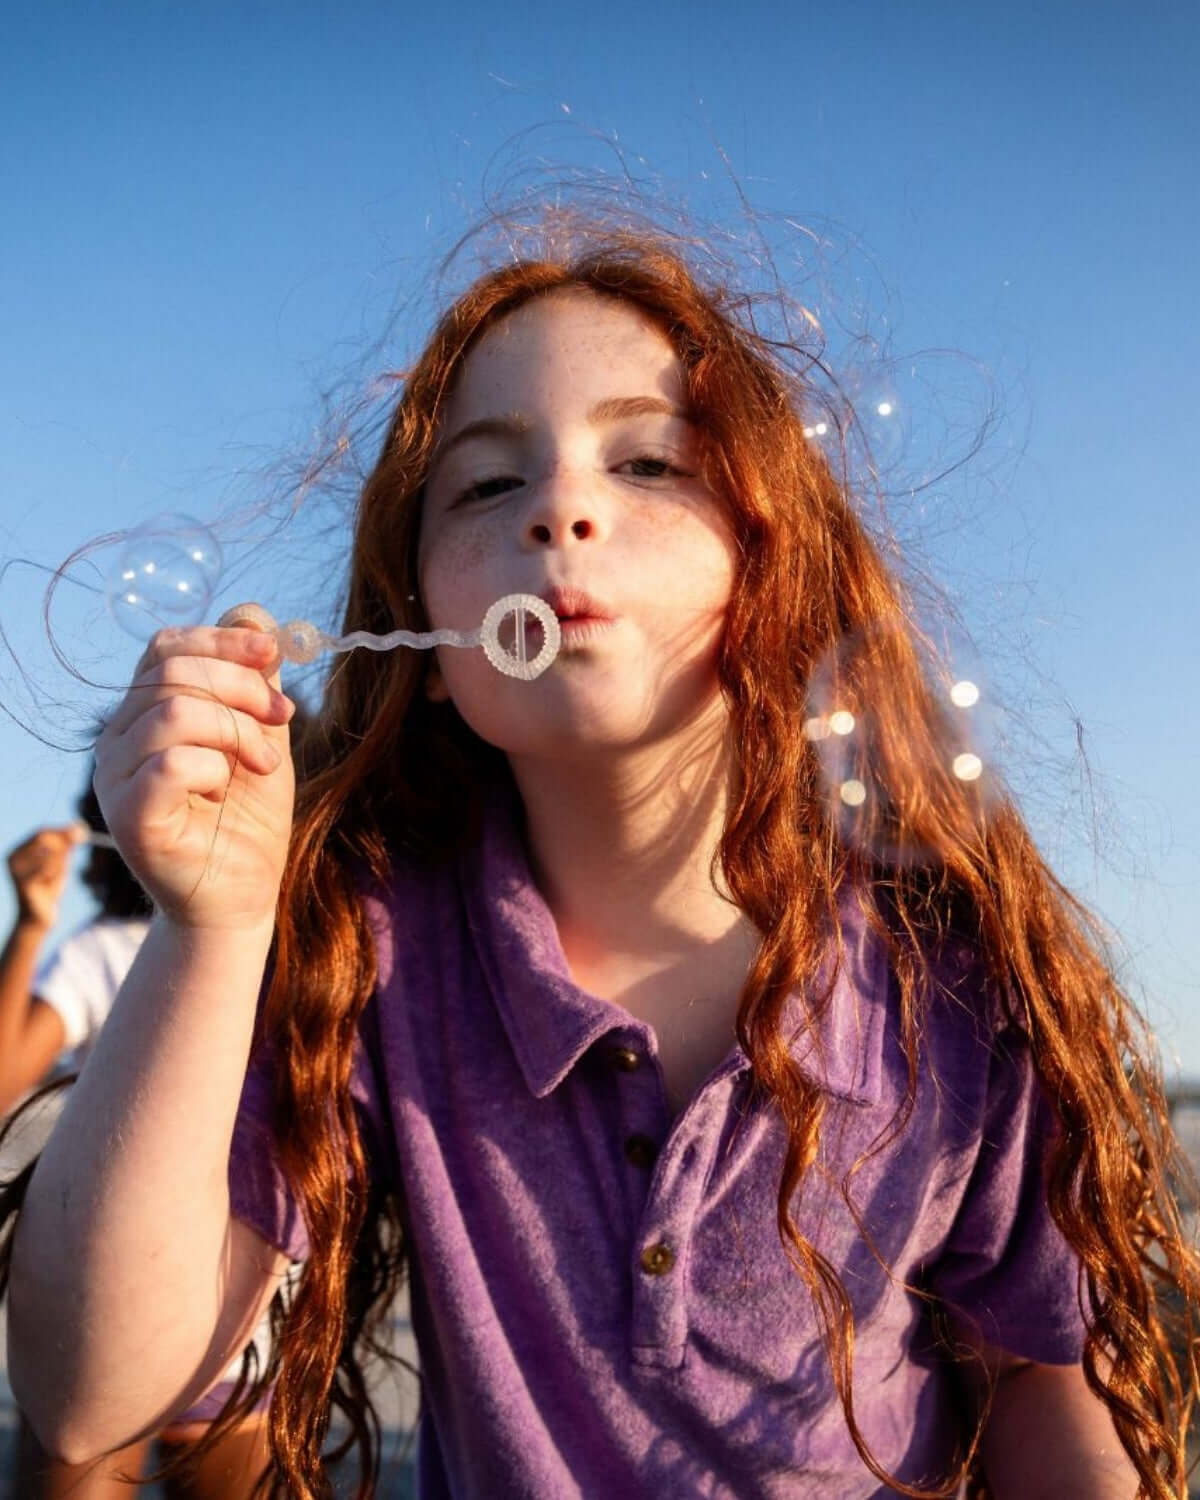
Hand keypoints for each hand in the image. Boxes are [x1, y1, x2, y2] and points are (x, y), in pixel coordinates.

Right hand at [6, 825, 84, 929]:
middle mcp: (13, 858)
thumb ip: (67, 845)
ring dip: (59, 866)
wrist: (39, 918)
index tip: (83, 832)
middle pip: (45, 839)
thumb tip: (80, 826)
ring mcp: (16, 871)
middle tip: (66, 862)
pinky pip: (47, 870)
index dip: (62, 831)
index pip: (42, 832)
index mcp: (19, 851)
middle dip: (62, 848)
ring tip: (52, 879)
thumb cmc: (48, 888)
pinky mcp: (23, 884)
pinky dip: (55, 876)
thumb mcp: (59, 863)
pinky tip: (48, 886)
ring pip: (50, 855)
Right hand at [93, 616, 296, 930]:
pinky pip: (171, 763)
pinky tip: (227, 791)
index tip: (273, 656)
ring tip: (263, 764)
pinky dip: (216, 768)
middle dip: (243, 687)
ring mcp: (116, 778)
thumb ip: (254, 678)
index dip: (223, 640)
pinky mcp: (128, 817)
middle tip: (283, 720)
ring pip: (174, 713)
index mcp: (145, 711)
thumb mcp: (262, 733)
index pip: (168, 647)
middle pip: (173, 670)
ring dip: (238, 731)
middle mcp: (119, 738)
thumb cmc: (248, 814)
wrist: (243, 892)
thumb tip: (253, 615)